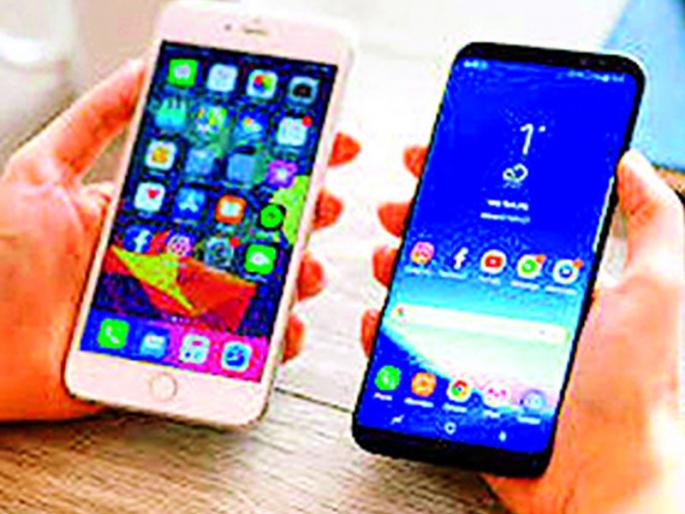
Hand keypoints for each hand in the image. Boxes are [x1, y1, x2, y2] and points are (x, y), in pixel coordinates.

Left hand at [0, 60, 359, 421]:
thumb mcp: (39, 173)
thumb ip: (94, 120)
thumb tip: (141, 67)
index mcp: (154, 214)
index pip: (229, 184)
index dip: (278, 164)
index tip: (322, 143)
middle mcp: (176, 258)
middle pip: (255, 235)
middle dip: (302, 216)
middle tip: (324, 202)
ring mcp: (183, 306)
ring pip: (258, 289)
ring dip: (296, 277)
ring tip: (307, 268)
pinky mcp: (180, 352)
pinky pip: (240, 348)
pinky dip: (272, 342)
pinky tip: (284, 328)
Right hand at [361, 147, 684, 513]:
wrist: (596, 475)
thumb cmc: (629, 392)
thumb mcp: (654, 292)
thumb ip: (654, 224)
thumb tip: (630, 165)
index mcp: (552, 280)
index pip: (503, 220)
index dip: (469, 188)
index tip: (441, 163)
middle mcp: (513, 306)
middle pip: (455, 253)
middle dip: (421, 222)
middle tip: (402, 207)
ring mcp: (481, 341)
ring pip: (427, 295)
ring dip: (398, 269)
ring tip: (389, 256)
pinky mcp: (457, 377)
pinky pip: (412, 348)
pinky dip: (386, 329)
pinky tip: (379, 316)